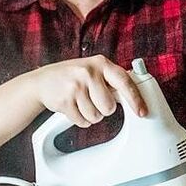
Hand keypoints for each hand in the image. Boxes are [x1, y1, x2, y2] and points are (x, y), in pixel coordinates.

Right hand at [27, 56, 146, 127]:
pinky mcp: (64, 100)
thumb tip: (136, 94)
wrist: (43, 81)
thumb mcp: (94, 69)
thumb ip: (112, 79)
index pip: (124, 82)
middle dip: (104, 109)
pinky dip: (80, 119)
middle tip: (93, 99)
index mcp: (101, 63)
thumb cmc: (74, 76)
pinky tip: (73, 107)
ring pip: (96, 116)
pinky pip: (82, 121)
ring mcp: (75, 86)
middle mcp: (88, 72)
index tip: (142, 112)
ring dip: (91, 115)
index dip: (135, 98)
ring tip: (81, 102)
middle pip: (109, 107)